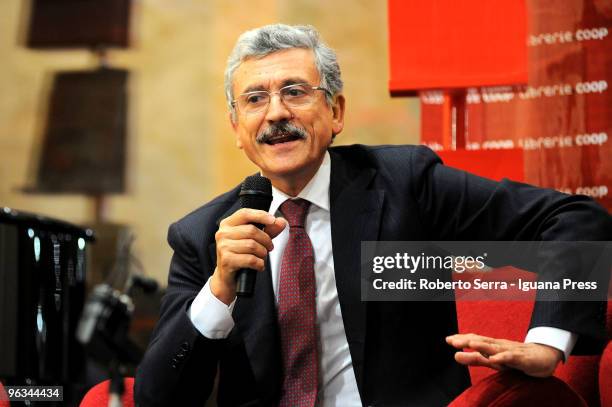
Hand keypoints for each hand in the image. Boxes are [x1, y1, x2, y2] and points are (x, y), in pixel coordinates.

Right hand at [211, 208, 286, 303]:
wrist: (227, 276)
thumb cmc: (241, 254)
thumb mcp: (255, 239)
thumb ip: (269, 230)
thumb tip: (281, 222)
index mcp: (227, 224)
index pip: (245, 213)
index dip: (260, 215)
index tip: (273, 220)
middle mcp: (222, 233)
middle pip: (251, 230)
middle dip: (266, 240)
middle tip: (270, 247)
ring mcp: (223, 247)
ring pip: (252, 245)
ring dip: (263, 252)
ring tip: (262, 256)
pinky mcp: (226, 260)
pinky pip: (250, 259)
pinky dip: (259, 263)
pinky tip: (258, 265)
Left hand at [446, 333, 562, 377]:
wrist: (544, 357)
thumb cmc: (516, 358)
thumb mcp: (493, 360)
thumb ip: (475, 359)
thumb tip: (455, 356)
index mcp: (492, 346)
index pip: (475, 340)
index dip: (462, 339)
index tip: (447, 339)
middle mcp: (499, 346)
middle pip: (482, 342)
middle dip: (467, 341)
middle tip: (452, 341)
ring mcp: (511, 351)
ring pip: (495, 348)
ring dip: (482, 346)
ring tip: (469, 345)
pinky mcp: (522, 359)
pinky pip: (512, 358)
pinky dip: (503, 357)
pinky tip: (494, 358)